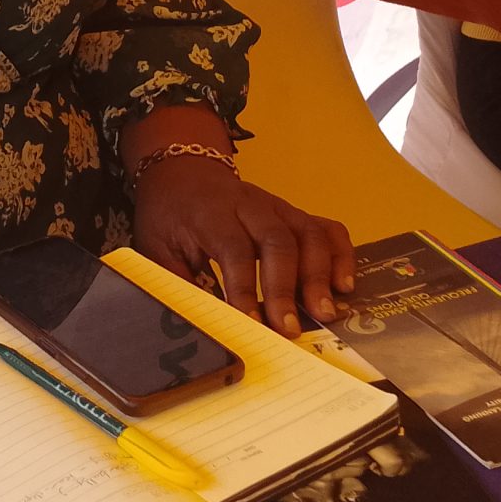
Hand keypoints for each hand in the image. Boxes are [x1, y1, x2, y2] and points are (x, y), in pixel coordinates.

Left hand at [133, 157, 354, 336]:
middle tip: (291, 329)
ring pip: (308, 234)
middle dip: (286, 288)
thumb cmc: (169, 215)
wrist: (183, 172)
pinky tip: (344, 285)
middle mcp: (250, 205)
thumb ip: (175, 281)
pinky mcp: (294, 213)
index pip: (234, 250)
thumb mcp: (156, 246)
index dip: (245, 288)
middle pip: (278, 241)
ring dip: (320, 275)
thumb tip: (193, 325)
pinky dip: (341, 255)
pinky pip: (327, 228)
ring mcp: (277, 207)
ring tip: (326, 312)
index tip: (252, 323)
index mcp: (210, 213)